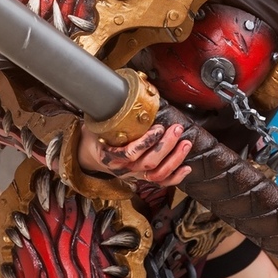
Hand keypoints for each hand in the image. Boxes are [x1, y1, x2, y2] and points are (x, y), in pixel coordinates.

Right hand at [78, 121, 192, 187]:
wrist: (91, 154)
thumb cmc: (96, 136)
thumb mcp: (97, 125)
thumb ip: (110, 116)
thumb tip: (122, 94)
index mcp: (111, 156)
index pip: (130, 154)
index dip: (147, 142)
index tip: (158, 128)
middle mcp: (124, 168)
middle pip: (148, 163)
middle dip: (166, 146)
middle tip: (177, 129)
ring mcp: (135, 174)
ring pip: (157, 174)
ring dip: (174, 159)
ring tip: (185, 143)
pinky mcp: (143, 178)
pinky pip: (161, 182)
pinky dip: (175, 177)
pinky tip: (186, 167)